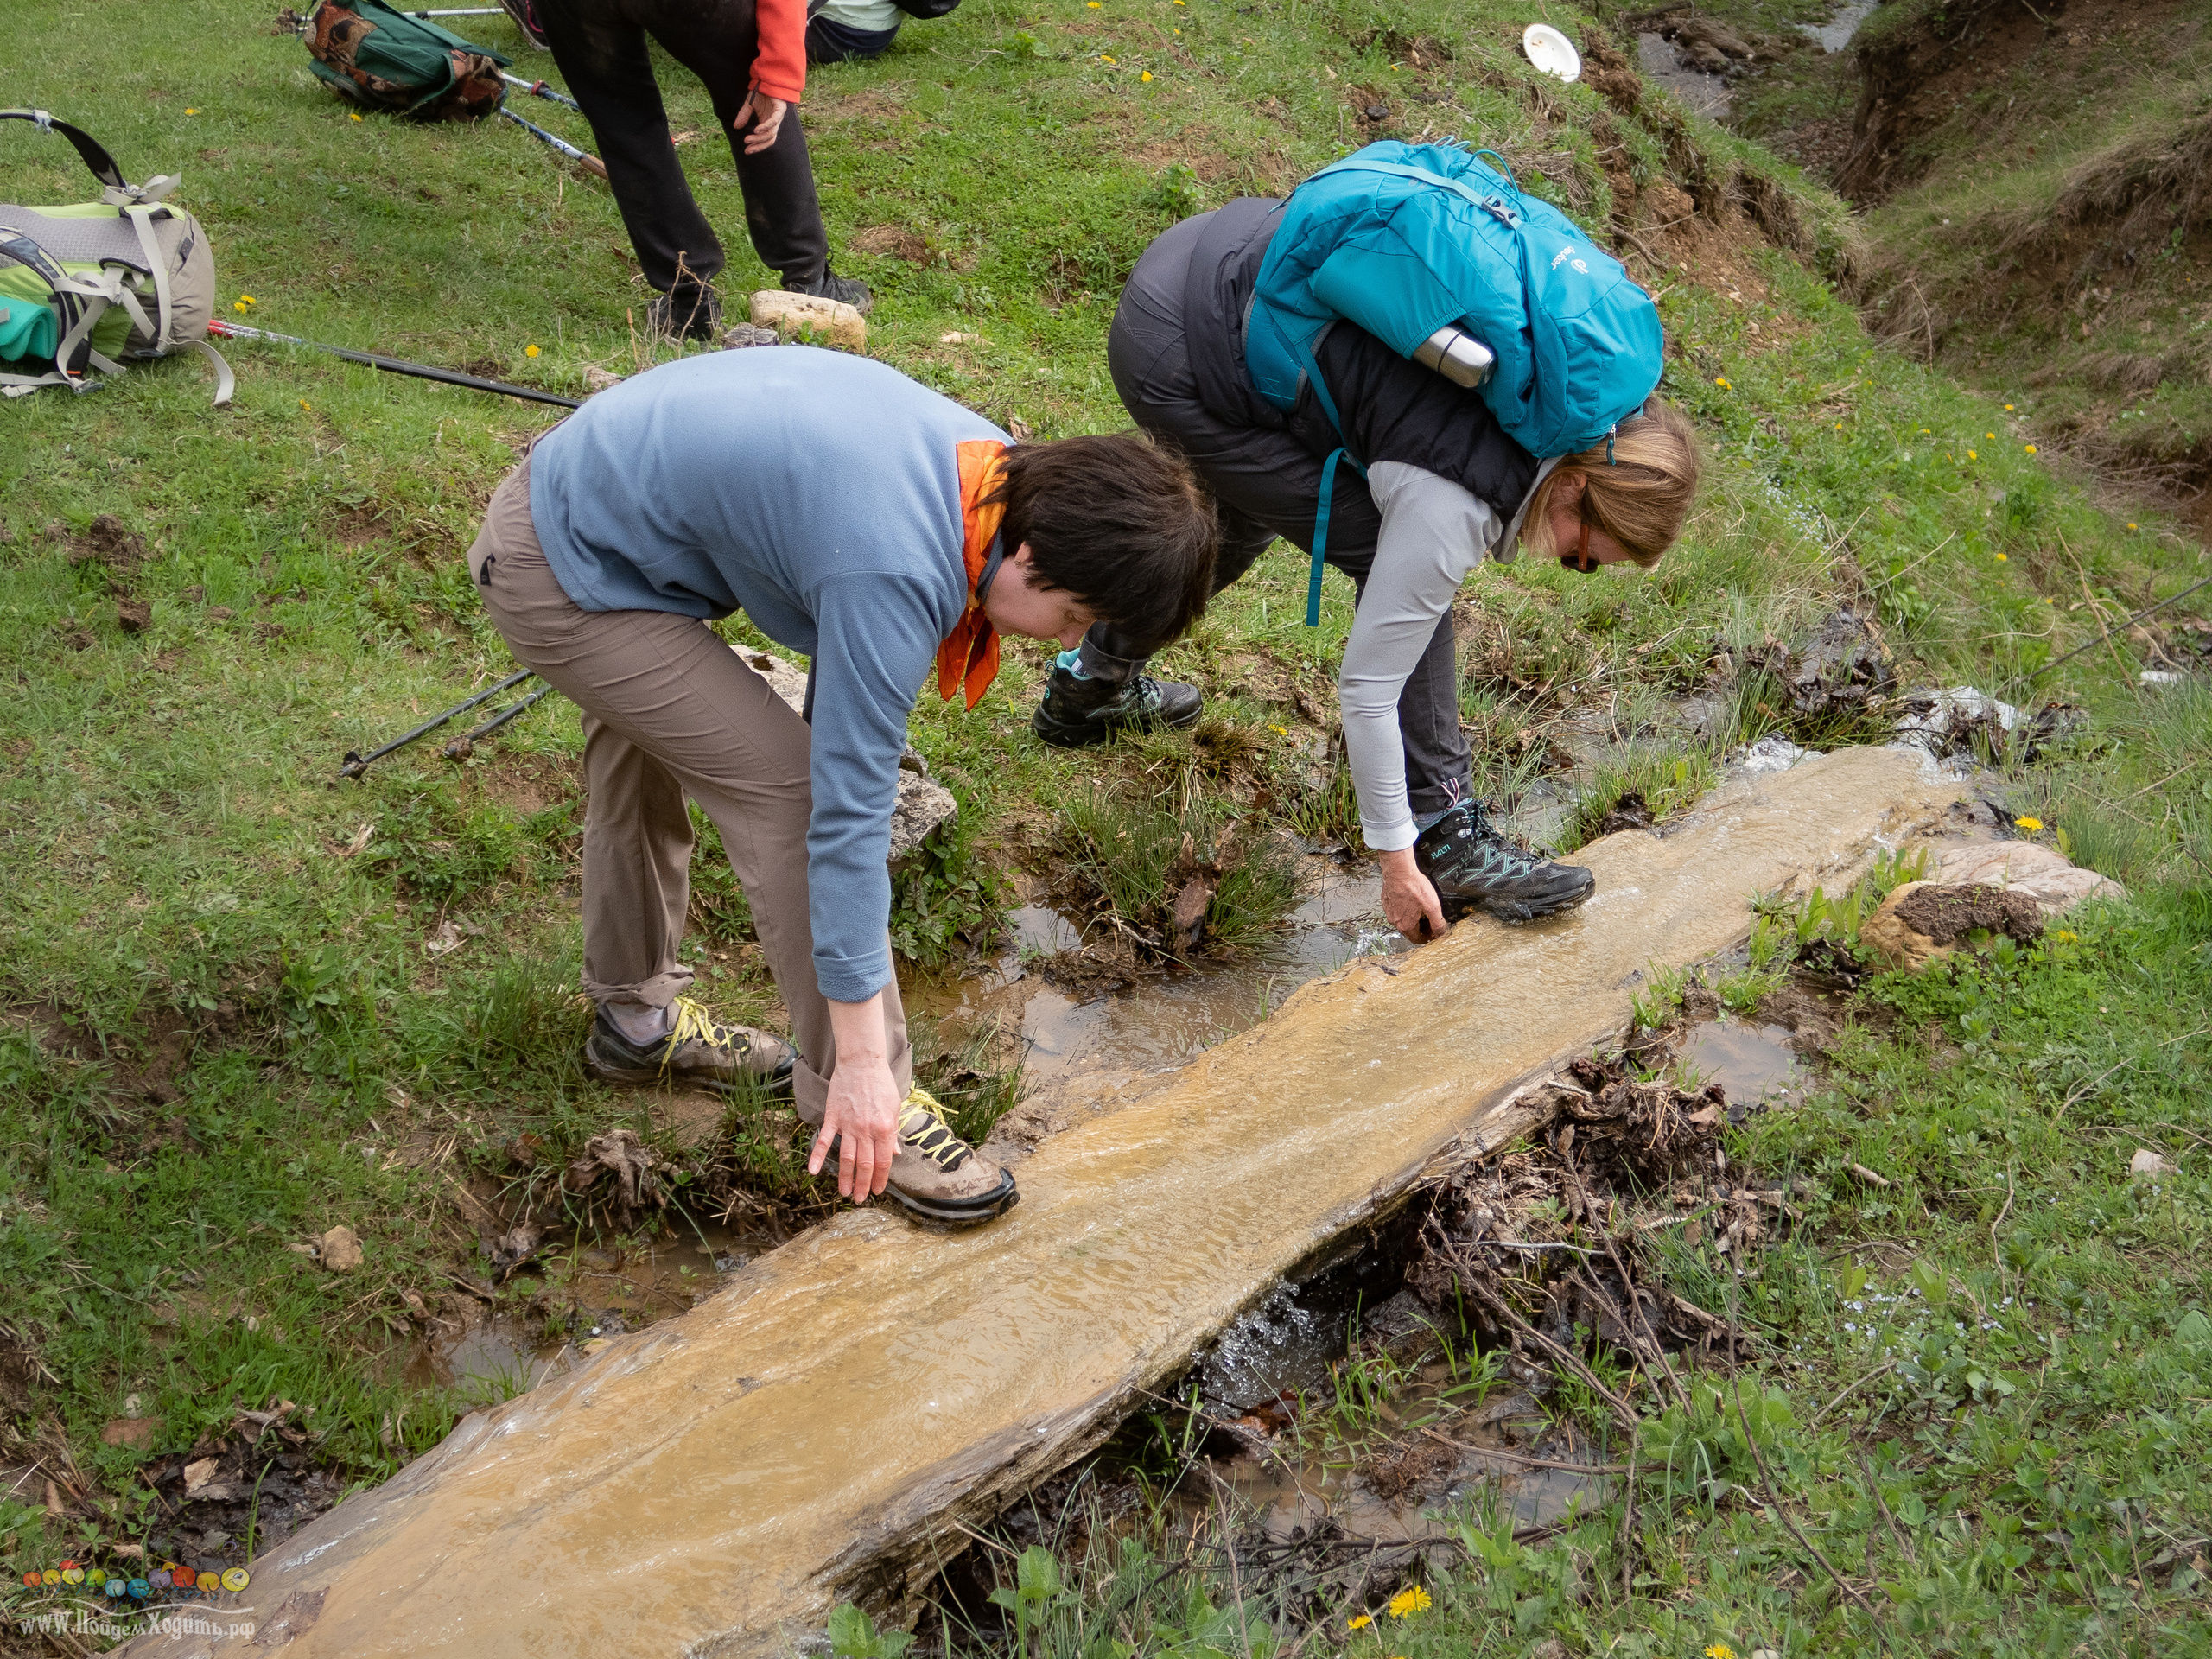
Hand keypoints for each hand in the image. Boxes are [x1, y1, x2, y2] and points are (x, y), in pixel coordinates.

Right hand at [733, 89, 786, 153]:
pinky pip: (774, 121)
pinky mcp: (780, 110)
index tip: (747, 151)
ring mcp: (778, 117)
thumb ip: (744, 115)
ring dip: (759, 139)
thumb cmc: (761, 92)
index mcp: (767, 122)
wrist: (767, 79)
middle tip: (748, 149)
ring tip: (748, 139)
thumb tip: (736, 127)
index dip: (757, 146)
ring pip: (771, 133)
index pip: (764, 139)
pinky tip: (757, 131)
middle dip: (758, 146)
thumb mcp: (749, 105)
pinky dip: (765, 127)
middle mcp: (774, 122)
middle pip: (769, 140)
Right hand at [812, 993, 899, 1199]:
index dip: (880, 1178)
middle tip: (860, 1199)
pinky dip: (818, 1156)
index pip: (883, 1161)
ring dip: (845, 1178)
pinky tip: (813, 1171)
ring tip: (845, 1193)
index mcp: (885, 1128)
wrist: (862, 1062)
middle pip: (865, 1164)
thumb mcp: (894, 1108)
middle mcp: (867, 1129)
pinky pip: (825, 1140)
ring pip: (847, 1158)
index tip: (877, 1191)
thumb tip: (895, 1154)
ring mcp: (849, 1124)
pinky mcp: (833, 1117)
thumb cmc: (881, 1084)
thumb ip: (893, 1133)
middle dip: (863, 1185)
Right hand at [1378, 847, 1447, 943]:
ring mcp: (1389, 911)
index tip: (1433, 933)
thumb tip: (1441, 934)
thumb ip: (1438, 923)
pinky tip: (1411, 901)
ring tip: (1421, 909)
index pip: (1417, 939)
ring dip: (1412, 919)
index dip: (1427, 938)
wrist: (1399, 871)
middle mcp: (1395, 921)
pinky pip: (1396, 910)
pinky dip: (1404, 909)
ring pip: (1402, 920)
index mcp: (1406, 925)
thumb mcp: (1433, 907)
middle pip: (1409, 931)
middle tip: (1429, 921)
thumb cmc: (1414, 886)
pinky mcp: (1386, 902)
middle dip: (1421, 928)